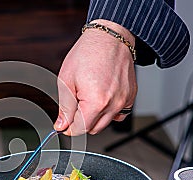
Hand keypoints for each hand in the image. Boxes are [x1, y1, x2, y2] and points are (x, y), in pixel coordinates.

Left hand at [54, 19, 136, 135]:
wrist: (109, 37)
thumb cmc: (88, 53)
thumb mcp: (66, 80)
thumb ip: (64, 107)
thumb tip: (61, 125)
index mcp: (96, 102)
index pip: (80, 129)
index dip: (68, 128)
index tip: (64, 124)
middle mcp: (113, 104)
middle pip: (93, 129)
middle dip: (81, 122)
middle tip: (74, 106)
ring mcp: (124, 101)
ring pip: (106, 123)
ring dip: (94, 117)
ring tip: (87, 98)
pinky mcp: (131, 96)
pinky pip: (119, 114)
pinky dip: (109, 111)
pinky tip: (101, 98)